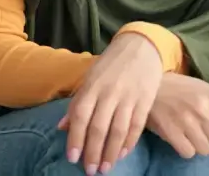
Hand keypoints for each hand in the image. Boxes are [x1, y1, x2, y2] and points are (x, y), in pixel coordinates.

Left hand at [58, 33, 164, 174]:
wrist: (141, 45)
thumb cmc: (111, 64)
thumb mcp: (90, 78)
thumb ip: (78, 102)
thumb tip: (62, 127)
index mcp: (92, 86)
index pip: (80, 116)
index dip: (75, 138)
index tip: (73, 157)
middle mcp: (110, 92)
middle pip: (99, 127)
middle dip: (93, 152)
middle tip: (90, 170)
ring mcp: (129, 96)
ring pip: (119, 130)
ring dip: (111, 152)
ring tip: (106, 168)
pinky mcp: (146, 99)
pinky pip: (137, 125)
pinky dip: (129, 142)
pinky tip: (122, 154)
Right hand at [146, 74, 208, 157]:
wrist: (152, 86)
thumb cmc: (183, 89)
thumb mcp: (208, 91)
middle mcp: (202, 109)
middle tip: (204, 131)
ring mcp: (186, 121)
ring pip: (205, 149)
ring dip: (200, 145)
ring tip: (193, 134)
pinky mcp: (170, 131)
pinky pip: (188, 153)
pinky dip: (186, 149)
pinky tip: (182, 138)